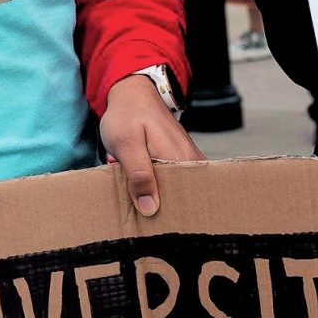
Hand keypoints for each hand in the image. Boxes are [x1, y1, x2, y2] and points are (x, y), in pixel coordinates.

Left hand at [101, 73, 203, 214]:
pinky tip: (139, 181)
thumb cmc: (128, 115)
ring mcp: (188, 160)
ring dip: (153, 194)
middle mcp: (191, 162)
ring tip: (135, 192)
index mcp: (181, 160)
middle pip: (180, 198)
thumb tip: (150, 208)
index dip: (167, 215)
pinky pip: (171, 181)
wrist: (133, 93)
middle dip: (157, 205)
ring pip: (173, 190)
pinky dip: (154, 184)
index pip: (184, 200)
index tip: (149, 225)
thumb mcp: (126, 144)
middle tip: (135, 205)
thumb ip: (138, 175)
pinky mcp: (180, 159)